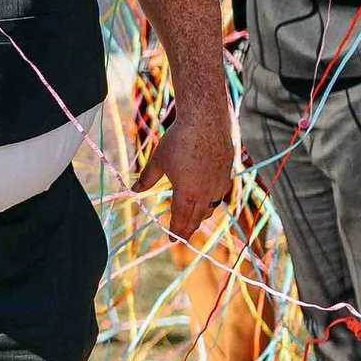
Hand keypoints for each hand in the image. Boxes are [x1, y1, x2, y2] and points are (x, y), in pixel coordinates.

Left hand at [134, 108, 233, 240]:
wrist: (205, 122)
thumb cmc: (179, 140)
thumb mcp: (158, 160)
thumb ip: (147, 178)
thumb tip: (133, 190)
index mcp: (187, 193)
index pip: (181, 219)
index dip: (176, 230)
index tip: (172, 239)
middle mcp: (205, 193)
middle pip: (196, 218)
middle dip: (188, 228)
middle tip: (181, 236)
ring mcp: (219, 184)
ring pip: (210, 208)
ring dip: (200, 217)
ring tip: (194, 221)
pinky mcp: (227, 173)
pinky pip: (219, 195)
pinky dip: (212, 202)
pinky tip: (208, 200)